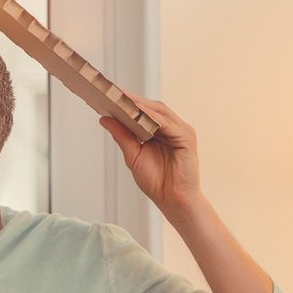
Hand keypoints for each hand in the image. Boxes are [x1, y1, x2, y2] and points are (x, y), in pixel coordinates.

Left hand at [100, 95, 201, 217]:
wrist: (173, 201)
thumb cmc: (157, 181)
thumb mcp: (133, 155)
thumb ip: (122, 135)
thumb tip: (104, 118)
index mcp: (162, 131)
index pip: (145, 111)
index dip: (129, 102)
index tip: (110, 94)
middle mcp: (173, 128)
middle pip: (153, 107)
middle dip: (134, 99)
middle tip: (114, 92)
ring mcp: (182, 132)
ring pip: (160, 112)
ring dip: (141, 105)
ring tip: (123, 99)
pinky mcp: (187, 138)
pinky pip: (168, 123)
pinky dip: (153, 117)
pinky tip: (139, 113)